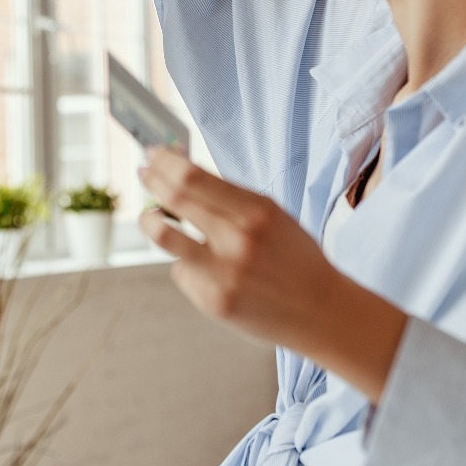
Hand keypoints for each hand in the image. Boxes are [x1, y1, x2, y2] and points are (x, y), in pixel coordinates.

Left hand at [137, 148, 409, 401]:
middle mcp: (238, 239)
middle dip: (153, 180)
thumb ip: (229, 197)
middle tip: (143, 173)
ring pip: (163, 235)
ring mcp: (223, 273)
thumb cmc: (294, 258)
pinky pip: (181, 272)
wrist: (322, 311)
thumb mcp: (272, 216)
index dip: (165, 162)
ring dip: (148, 220)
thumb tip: (181, 170)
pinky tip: (207, 270)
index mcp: (257, 211)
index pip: (194, 177)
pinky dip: (187, 265)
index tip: (153, 155)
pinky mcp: (214, 301)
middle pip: (175, 197)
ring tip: (150, 216)